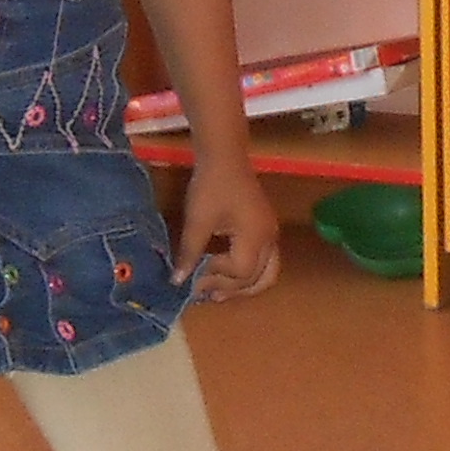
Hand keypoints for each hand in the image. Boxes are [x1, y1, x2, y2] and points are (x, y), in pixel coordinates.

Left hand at [175, 159, 280, 303]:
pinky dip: (249, 273)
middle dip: (232, 289)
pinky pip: (265, 261)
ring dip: (244, 286)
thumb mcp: (197, 220)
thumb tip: (178, 281)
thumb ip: (190, 253)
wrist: (225, 155)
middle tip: (206, 295)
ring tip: (219, 293)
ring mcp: (271, 234)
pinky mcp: (266, 228)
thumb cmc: (211, 185)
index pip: (240, 271)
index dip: (216, 277)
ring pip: (267, 273)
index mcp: (255, 236)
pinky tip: (228, 272)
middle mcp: (269, 239)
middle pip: (258, 278)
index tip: (194, 275)